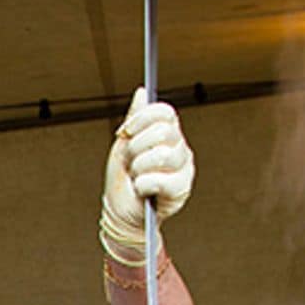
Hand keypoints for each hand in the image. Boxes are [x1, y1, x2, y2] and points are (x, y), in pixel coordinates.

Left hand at [100, 87, 194, 262]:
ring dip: (139, 167)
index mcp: (167, 133)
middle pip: (162, 132)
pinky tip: (142, 190)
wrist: (120, 212)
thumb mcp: (124, 145)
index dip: (142, 118)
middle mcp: (179, 146)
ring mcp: (183, 167)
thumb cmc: (123, 179)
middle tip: (130, 162)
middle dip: (136, 148)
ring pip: (161, 155)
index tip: (126, 132)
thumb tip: (142, 92)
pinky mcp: (182, 188)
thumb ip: (134, 120)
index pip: (164, 112)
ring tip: (137, 176)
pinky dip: (143, 185)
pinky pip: (160, 179)